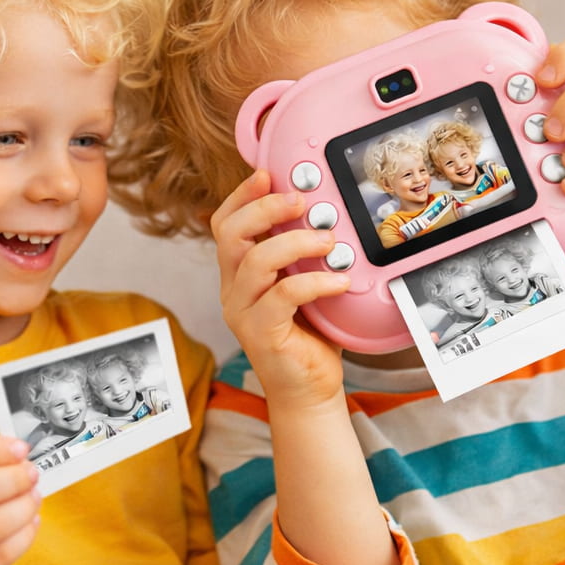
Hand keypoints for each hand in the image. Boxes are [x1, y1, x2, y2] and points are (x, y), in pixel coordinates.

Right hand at [210, 169, 349, 407]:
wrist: (309, 389)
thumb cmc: (310, 336)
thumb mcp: (306, 284)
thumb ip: (304, 254)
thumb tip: (328, 213)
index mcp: (239, 275)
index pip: (225, 225)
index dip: (242, 196)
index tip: (267, 174)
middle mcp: (234, 291)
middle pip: (231, 235)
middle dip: (264, 209)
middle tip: (300, 200)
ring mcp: (244, 313)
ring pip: (255, 261)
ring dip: (294, 243)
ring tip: (327, 241)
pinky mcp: (262, 334)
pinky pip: (283, 296)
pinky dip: (314, 282)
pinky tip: (338, 281)